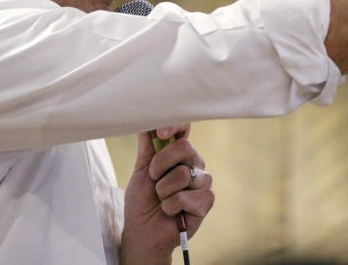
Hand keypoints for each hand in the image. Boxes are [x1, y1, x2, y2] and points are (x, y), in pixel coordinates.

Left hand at [121, 124, 214, 263]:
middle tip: (153, 178)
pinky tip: (171, 211)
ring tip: (162, 199)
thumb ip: (147, 144)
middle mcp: (194, 163)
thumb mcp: (141, 168)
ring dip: (163, 190)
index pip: (185, 128)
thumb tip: (146, 117)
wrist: (142, 230)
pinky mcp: (206, 201)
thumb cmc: (142, 200)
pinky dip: (171, 206)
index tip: (160, 133)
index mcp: (179, 152)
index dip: (175, 125)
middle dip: (160, 164)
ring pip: (184, 174)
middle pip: (185, 147)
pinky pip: (187, 196)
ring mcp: (202, 182)